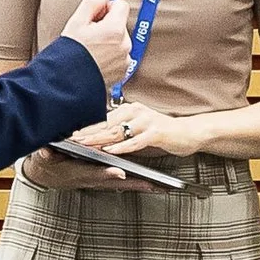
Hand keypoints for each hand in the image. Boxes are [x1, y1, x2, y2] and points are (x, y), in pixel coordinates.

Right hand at [19, 146, 154, 191]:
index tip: (119, 172)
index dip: (106, 173)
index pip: (93, 172)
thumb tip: (44, 151)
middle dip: (134, 184)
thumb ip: (45, 154)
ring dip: (140, 186)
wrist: (47, 174)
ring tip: (160, 187)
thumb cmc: (47, 162)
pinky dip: (136, 183)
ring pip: (123, 184)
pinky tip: (152, 184)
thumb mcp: (44, 157)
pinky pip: (123, 183)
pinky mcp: (104, 180)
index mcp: (78, 172)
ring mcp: (99, 181)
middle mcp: (91, 179)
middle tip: (153, 186)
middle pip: (116, 183)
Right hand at [60, 0, 133, 86]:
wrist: (66, 83)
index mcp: (115, 30)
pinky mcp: (122, 72)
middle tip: (88, 35)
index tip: (95, 16)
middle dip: (107, 25)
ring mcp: (125, 60)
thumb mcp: (77, 22)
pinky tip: (95, 60)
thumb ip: (93, 2)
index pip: (121, 5)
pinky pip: (120, 56)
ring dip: (109, 41)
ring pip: (120, 40)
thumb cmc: (69, 53)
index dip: (107, 7)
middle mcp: (124, 45)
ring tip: (90, 49)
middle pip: (120, 24)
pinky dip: (111, 56)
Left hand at [69, 102, 204, 158]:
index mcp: (130, 109)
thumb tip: (99, 138)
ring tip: (84, 144)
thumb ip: (121, 130)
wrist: (189, 133)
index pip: (103, 118)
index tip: (70, 132)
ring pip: (118, 131)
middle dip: (87, 132)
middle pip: (107, 123)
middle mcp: (136, 111)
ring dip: (99, 139)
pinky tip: (109, 150)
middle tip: (70, 138)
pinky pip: (135, 141)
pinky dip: (121, 147)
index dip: (86, 126)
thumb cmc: (162, 132)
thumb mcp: (138, 128)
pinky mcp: (155, 133)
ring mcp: (146, 121)